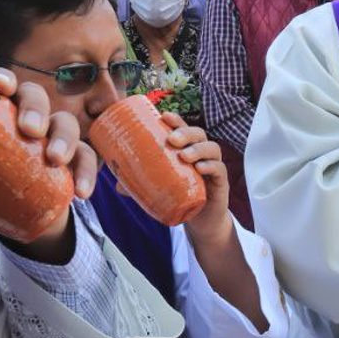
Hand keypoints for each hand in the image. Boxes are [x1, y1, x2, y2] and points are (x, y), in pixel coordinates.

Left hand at [0, 69, 96, 246]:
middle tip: (29, 129)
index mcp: (2, 109)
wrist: (23, 207)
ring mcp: (56, 135)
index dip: (2, 78)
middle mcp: (31, 115)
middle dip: (35, 108)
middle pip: (37, 96)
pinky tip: (82, 192)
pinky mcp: (76, 158)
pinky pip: (88, 158)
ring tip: (55, 159)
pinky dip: (87, 173)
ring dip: (64, 138)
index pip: (3, 84)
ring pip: (67, 122)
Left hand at [124, 112, 231, 243]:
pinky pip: (220, 169)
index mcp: (186, 149)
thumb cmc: (180, 197)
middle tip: (172, 140)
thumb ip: (140, 186)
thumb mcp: (159, 189)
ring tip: (185, 155)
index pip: (183, 128)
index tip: (163, 116)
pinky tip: (200, 169)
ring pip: (211, 148)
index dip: (176, 120)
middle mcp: (201, 154)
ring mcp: (212, 167)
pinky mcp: (221, 183)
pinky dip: (211, 166)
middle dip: (186, 132)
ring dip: (198, 149)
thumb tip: (117, 186)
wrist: (201, 221)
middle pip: (198, 134)